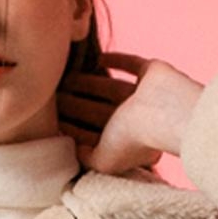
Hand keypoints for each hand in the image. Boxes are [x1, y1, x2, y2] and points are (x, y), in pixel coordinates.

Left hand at [60, 54, 203, 175]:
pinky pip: (132, 64)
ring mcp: (144, 95)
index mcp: (124, 140)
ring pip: (111, 87)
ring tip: (68, 77)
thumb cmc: (133, 139)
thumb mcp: (103, 161)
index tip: (53, 122)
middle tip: (55, 95)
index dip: (74, 128)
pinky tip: (98, 57)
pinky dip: (117, 59)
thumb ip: (87, 159)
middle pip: (98, 108)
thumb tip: (76, 151)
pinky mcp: (152, 73)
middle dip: (76, 103)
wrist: (164, 113)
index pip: (93, 132)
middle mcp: (135, 118)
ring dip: (90, 82)